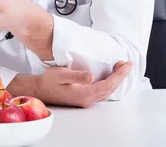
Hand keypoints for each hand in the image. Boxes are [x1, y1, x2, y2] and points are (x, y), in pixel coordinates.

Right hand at [8, 61, 132, 107]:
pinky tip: (108, 76)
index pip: (109, 84)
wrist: (38, 89)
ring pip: (107, 91)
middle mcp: (88, 100)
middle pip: (111, 88)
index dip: (120, 74)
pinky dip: (108, 83)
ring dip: (115, 79)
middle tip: (126, 64)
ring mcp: (86, 100)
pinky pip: (101, 91)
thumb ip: (78, 76)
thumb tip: (92, 76)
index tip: (126, 64)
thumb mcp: (61, 74)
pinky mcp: (83, 98)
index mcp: (85, 94)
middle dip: (120, 76)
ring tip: (119, 68)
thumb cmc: (48, 81)